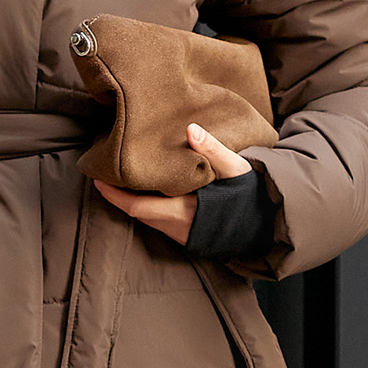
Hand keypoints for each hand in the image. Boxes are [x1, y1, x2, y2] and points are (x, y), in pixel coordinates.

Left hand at [92, 122, 250, 244]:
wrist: (270, 222)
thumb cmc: (252, 193)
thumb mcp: (236, 167)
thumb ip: (213, 148)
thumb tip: (190, 130)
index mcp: (185, 211)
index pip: (138, 206)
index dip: (115, 195)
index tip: (97, 180)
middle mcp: (179, 228)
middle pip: (138, 213)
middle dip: (119, 196)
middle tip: (104, 174)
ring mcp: (183, 235)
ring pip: (148, 218)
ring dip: (133, 201)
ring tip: (122, 179)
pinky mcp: (188, 237)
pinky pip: (159, 222)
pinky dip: (147, 207)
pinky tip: (146, 192)